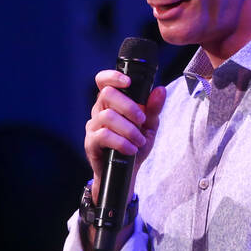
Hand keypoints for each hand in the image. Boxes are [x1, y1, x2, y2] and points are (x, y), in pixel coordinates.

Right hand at [84, 68, 165, 202]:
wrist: (126, 174)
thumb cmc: (135, 146)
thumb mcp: (149, 126)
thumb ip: (153, 108)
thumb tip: (160, 90)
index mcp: (111, 103)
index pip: (103, 81)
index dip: (112, 76)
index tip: (128, 82)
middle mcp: (99, 111)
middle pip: (107, 94)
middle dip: (129, 107)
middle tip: (141, 121)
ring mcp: (93, 127)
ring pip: (107, 116)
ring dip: (128, 129)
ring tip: (138, 140)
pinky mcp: (90, 143)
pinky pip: (104, 135)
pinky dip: (121, 142)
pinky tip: (130, 149)